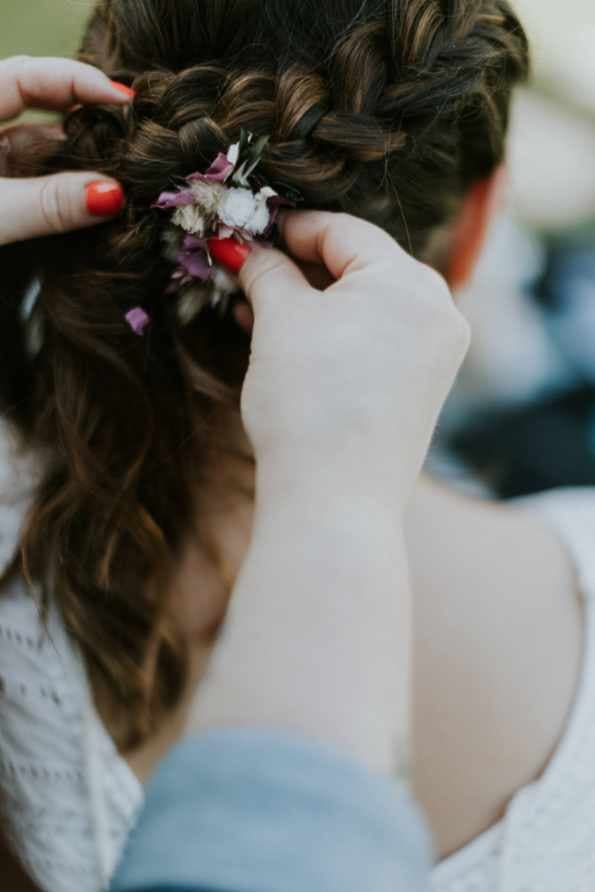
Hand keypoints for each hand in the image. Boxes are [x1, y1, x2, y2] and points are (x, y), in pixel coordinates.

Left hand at [0, 55, 133, 245]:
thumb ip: (49, 204)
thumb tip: (115, 194)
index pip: (28, 75)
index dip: (78, 81)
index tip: (126, 101)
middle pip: (42, 110)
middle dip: (89, 122)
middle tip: (136, 137)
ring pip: (43, 153)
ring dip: (84, 164)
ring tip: (127, 177)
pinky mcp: (0, 202)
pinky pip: (38, 184)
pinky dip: (69, 191)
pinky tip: (101, 202)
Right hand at [237, 210, 470, 506]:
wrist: (335, 501)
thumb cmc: (309, 404)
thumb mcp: (280, 321)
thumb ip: (266, 271)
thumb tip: (248, 249)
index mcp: (411, 282)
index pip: (343, 231)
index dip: (289, 227)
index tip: (249, 232)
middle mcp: (437, 311)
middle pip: (359, 267)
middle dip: (299, 268)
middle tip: (248, 272)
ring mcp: (435, 354)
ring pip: (366, 306)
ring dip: (313, 303)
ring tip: (256, 308)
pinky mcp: (421, 389)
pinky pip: (376, 340)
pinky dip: (335, 334)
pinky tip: (291, 342)